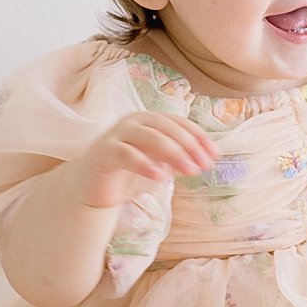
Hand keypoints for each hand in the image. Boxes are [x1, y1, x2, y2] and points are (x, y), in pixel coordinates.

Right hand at [68, 112, 218, 210]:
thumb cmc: (128, 171)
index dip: (199, 137)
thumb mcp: (158, 162)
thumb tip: (207, 158)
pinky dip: (144, 164)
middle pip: (166, 127)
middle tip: (204, 166)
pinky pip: (126, 154)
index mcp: (149, 121)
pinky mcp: (104, 152)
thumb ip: (178, 157)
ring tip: (189, 171)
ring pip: (149, 136)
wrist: (92, 185)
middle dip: (189, 145)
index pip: (179, 123)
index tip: (215, 155)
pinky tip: (159, 177)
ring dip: (173, 153)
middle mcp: (133, 122)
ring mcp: (117, 134)